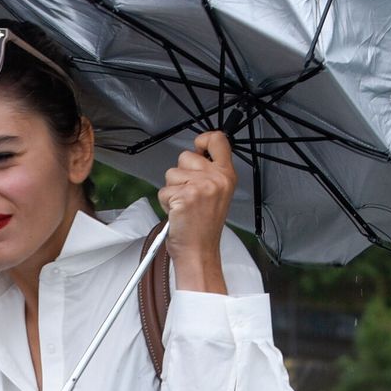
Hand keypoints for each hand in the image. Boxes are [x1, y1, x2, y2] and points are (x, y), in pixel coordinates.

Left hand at [157, 130, 234, 292]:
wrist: (199, 252)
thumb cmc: (204, 227)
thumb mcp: (217, 194)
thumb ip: (209, 171)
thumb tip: (196, 152)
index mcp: (227, 175)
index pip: (218, 139)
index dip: (203, 139)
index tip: (198, 148)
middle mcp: (216, 178)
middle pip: (185, 155)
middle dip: (180, 174)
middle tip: (190, 194)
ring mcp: (201, 186)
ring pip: (171, 173)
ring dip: (172, 190)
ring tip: (184, 206)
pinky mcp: (185, 196)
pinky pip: (163, 190)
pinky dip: (166, 202)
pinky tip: (178, 213)